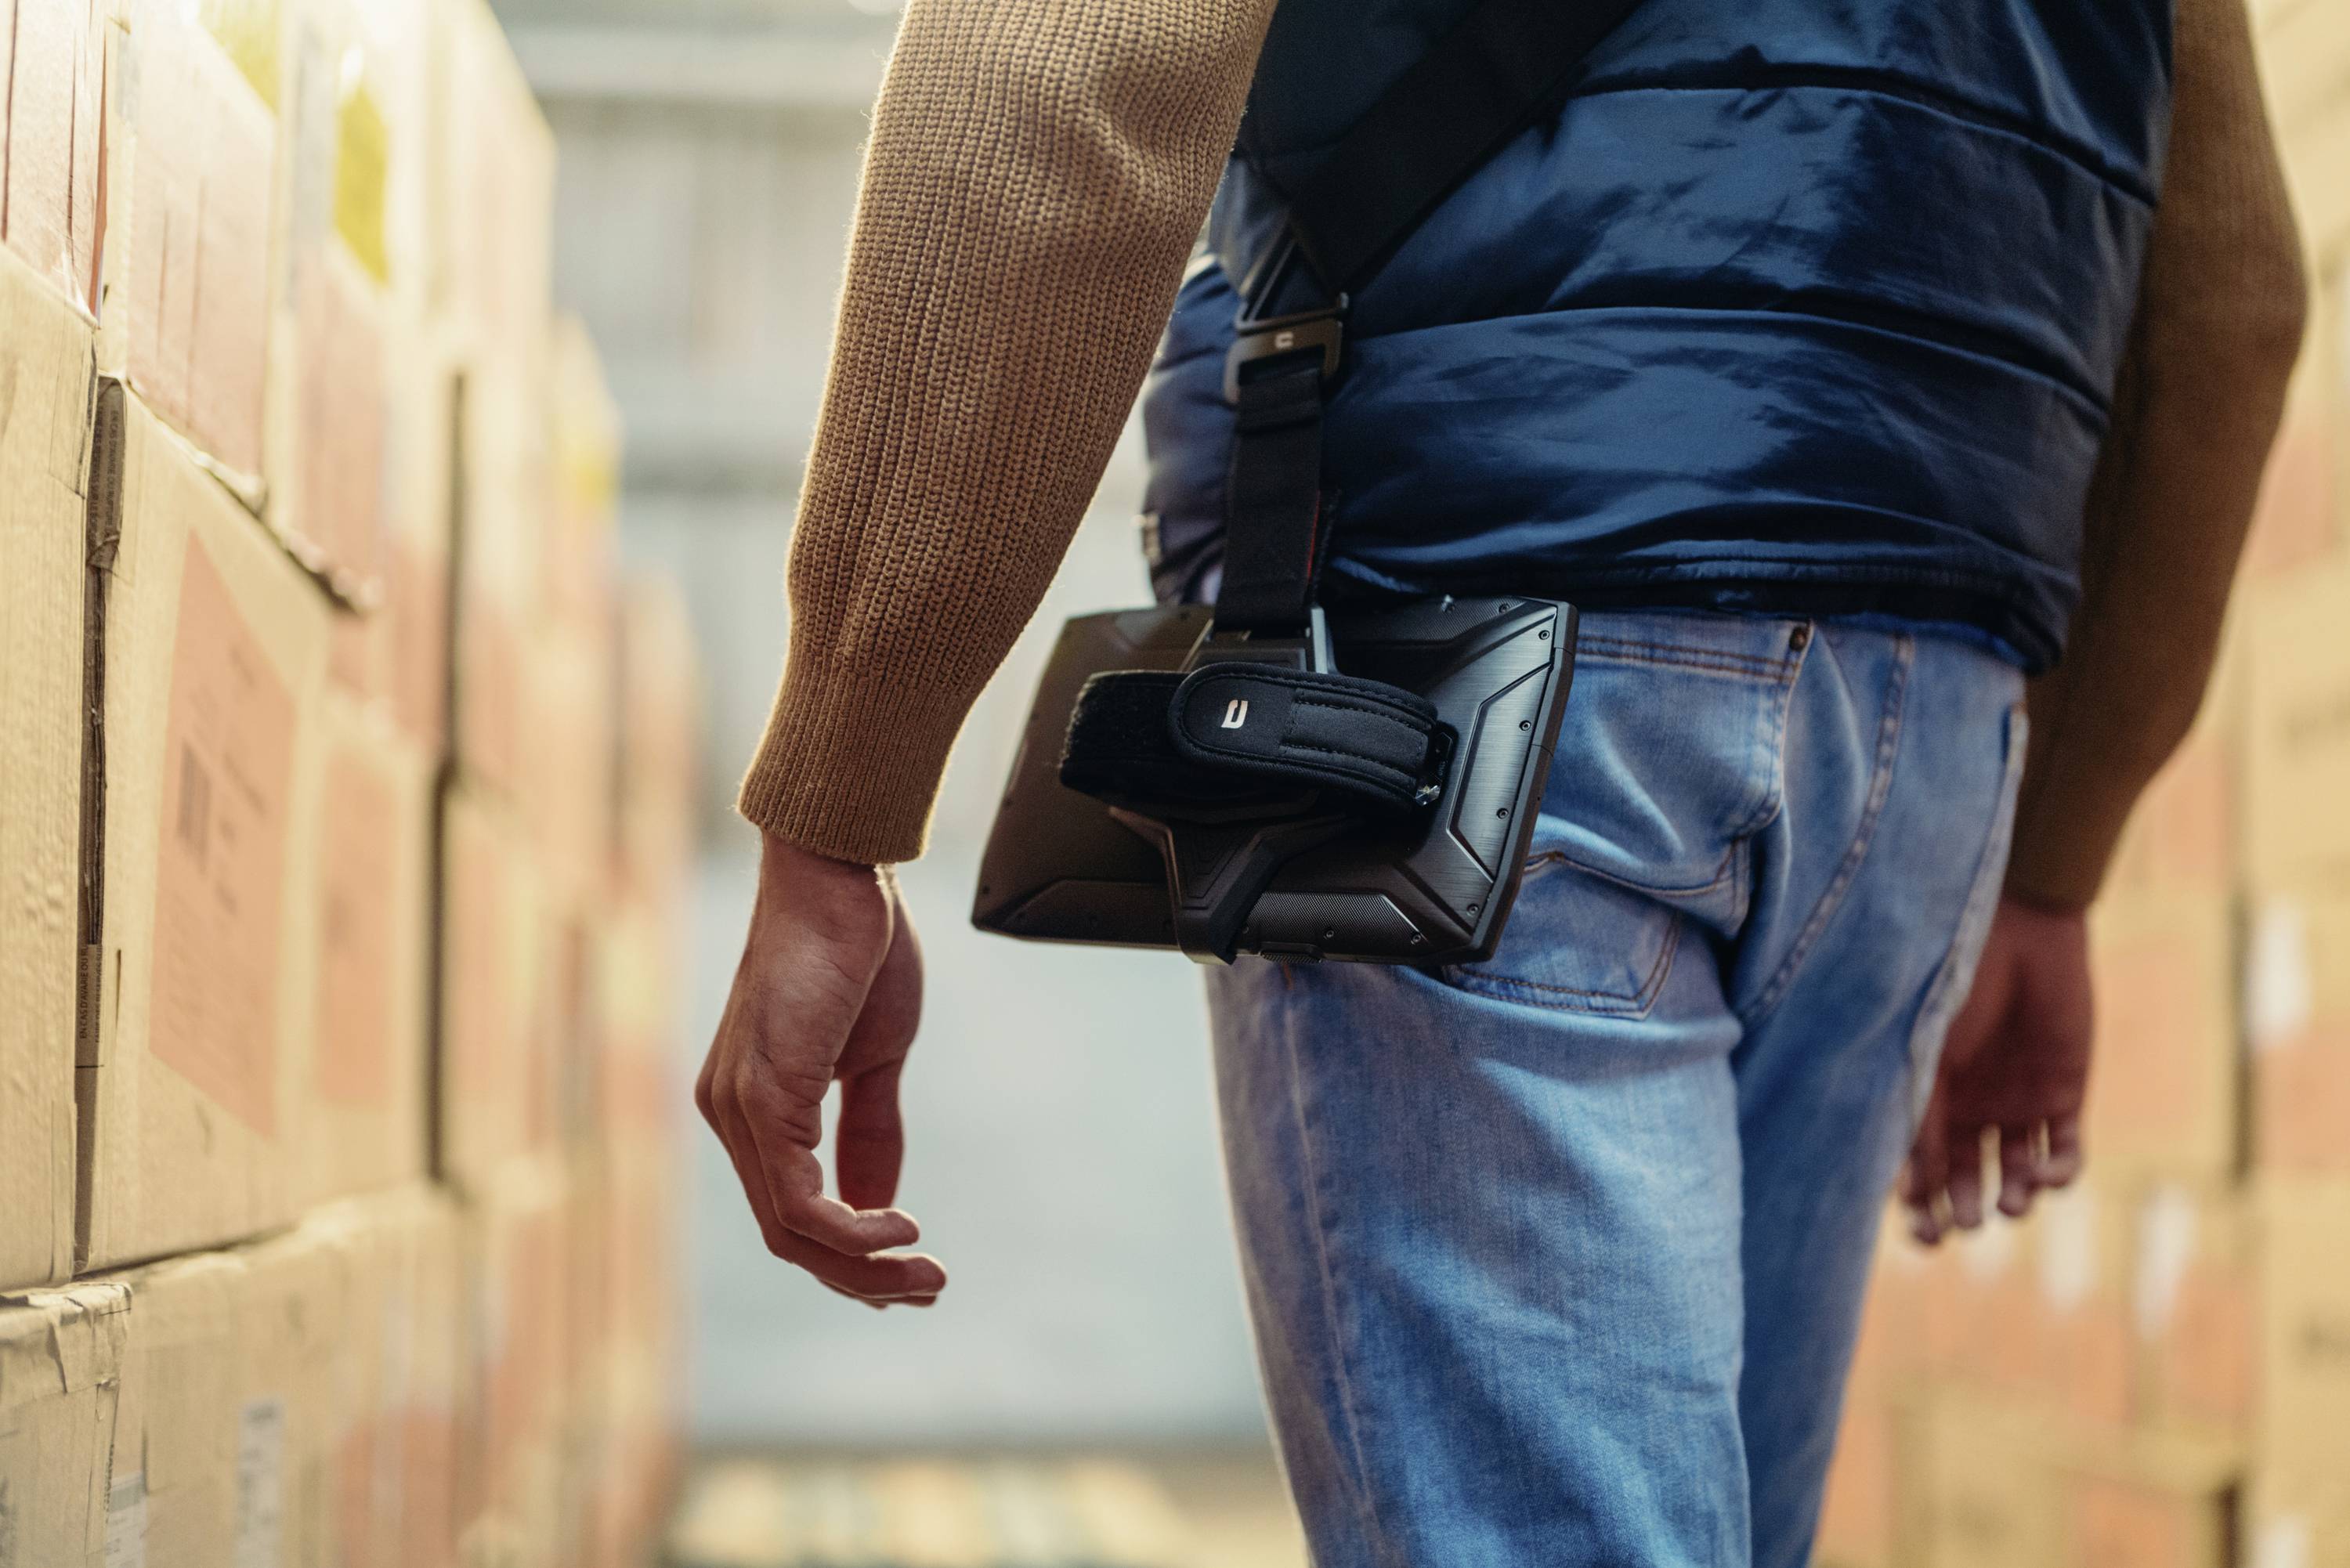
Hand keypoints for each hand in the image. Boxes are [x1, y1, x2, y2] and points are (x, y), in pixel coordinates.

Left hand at [697, 833, 944, 1305]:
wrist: (839, 874)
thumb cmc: (856, 947)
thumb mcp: (873, 1058)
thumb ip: (868, 1132)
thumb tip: (878, 1207)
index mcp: (751, 1106)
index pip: (789, 1212)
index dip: (851, 1256)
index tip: (911, 1273)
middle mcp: (729, 1115)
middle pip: (787, 1237)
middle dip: (862, 1277)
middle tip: (927, 1290)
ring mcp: (738, 1109)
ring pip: (790, 1232)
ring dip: (864, 1266)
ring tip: (925, 1272)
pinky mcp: (763, 1098)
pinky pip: (799, 1201)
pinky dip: (853, 1231)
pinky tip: (901, 1225)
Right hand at [1900, 896, 2093, 1244]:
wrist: (2020, 929)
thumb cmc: (1953, 981)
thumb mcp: (1925, 1052)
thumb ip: (1919, 1114)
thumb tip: (1909, 1188)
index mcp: (1924, 1096)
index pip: (1917, 1166)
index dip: (1918, 1206)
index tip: (1923, 1235)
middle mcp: (1968, 1106)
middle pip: (1965, 1178)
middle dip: (1963, 1210)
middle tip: (1963, 1225)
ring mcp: (2017, 1102)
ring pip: (2017, 1173)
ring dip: (2015, 1197)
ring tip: (2012, 1200)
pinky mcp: (2064, 1093)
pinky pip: (2065, 1150)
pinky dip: (2060, 1174)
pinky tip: (2049, 1174)